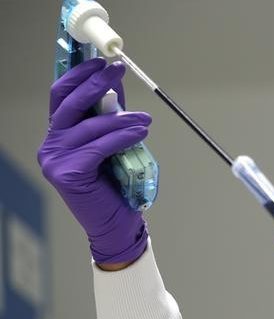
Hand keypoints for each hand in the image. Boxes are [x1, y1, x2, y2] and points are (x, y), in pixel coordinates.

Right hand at [38, 58, 151, 263]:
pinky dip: (122, 136)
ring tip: (146, 118)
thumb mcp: (112, 144)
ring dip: (121, 118)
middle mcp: (51, 146)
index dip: (80, 75)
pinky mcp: (68, 174)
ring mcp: (55, 161)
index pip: (61, 96)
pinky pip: (100, 146)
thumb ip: (110, 118)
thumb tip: (116, 85)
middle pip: (71, 105)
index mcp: (57, 136)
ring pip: (90, 127)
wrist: (116, 224)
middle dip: (97, 83)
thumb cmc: (115, 186)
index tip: (102, 61)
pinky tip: (140, 132)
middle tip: (118, 70)